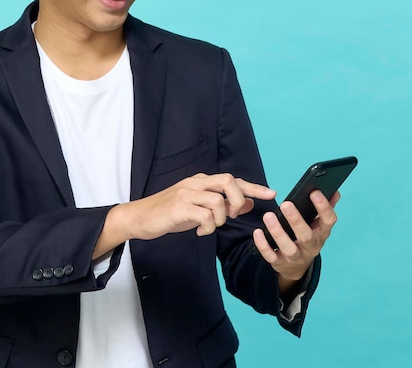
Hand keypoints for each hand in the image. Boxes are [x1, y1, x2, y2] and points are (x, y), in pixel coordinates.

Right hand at [94, 174, 275, 257]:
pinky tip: (199, 232)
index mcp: (201, 181)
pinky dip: (207, 227)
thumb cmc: (169, 213)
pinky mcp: (179, 207)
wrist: (139, 217)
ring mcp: (186, 193)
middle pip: (228, 181)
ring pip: (218, 201)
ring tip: (210, 227)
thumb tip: (248, 202)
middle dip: (238, 199)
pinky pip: (204, 216)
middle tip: (234, 215)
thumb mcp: (198, 207)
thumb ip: (222, 203)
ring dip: (220, 219)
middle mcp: (195, 183)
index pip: (232, 180)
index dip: (253, 187)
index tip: (271, 193)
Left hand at [252, 190, 339, 286]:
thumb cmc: (307, 236)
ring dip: (278, 232)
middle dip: (296, 220)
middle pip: (306, 236)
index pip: (328, 221)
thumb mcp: (318, 224)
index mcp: (321, 233)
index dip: (323, 207)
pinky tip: (258, 232)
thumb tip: (335, 191)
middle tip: (286, 204)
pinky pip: (271, 256)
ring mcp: (296, 256)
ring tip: (268, 216)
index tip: (314, 192)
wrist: (297, 266)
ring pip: (288, 248)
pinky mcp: (280, 263)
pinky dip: (263, 245)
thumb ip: (324, 208)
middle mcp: (311, 246)